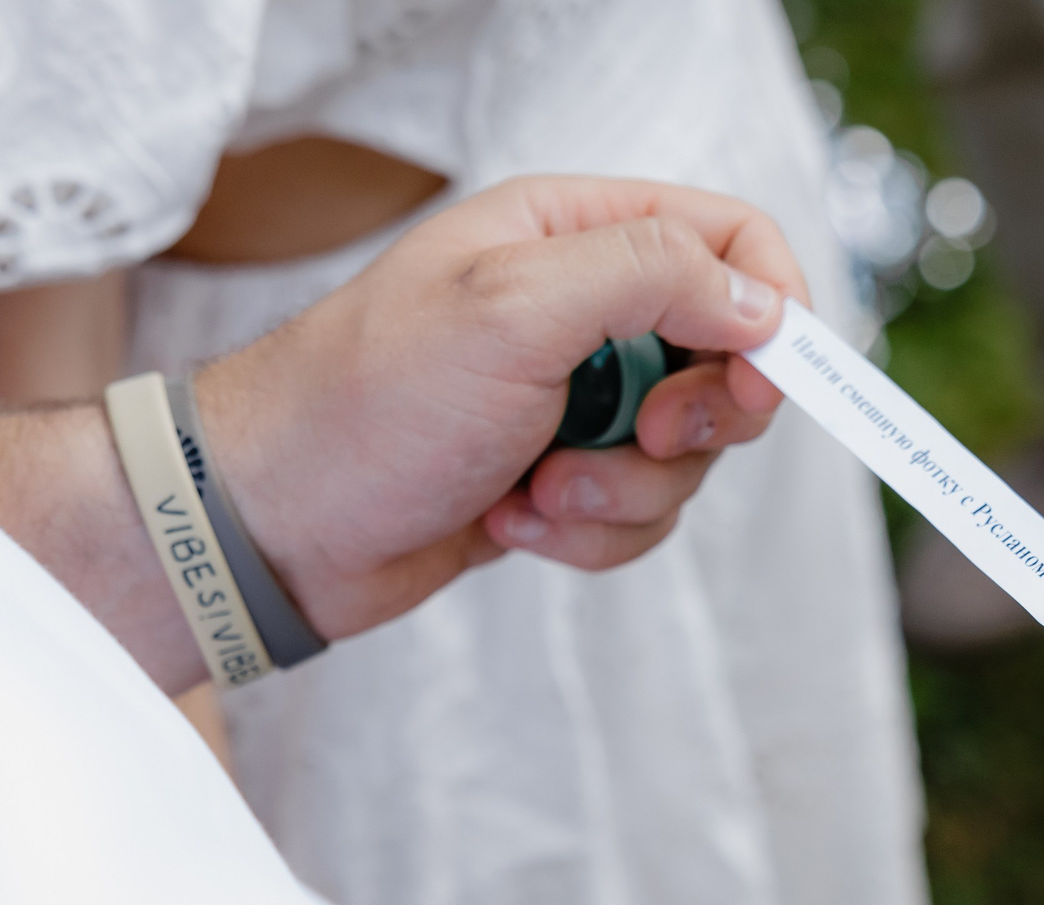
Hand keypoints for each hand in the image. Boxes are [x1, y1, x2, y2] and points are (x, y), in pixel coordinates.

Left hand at [197, 175, 801, 641]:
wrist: (272, 526)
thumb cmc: (366, 404)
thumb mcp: (513, 308)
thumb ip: (651, 278)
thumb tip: (762, 304)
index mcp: (568, 230)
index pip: (730, 240)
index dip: (771, 312)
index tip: (759, 386)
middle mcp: (579, 307)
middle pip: (727, 358)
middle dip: (697, 423)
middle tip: (646, 439)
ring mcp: (570, 400)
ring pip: (686, 456)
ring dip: (624, 493)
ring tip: (537, 493)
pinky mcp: (557, 479)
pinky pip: (636, 516)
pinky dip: (589, 535)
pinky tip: (510, 524)